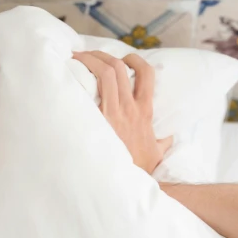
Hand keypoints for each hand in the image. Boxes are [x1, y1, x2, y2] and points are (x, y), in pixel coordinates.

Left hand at [72, 51, 171, 173]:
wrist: (126, 184)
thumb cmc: (140, 169)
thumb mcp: (157, 153)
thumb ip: (164, 142)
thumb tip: (169, 137)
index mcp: (144, 111)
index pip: (146, 73)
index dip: (135, 59)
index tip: (125, 57)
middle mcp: (129, 108)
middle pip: (118, 67)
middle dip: (102, 54)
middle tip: (90, 54)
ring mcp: (112, 114)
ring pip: (104, 74)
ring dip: (89, 60)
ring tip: (76, 58)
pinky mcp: (97, 122)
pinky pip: (87, 93)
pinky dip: (78, 80)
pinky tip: (67, 77)